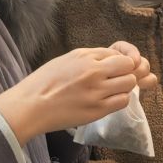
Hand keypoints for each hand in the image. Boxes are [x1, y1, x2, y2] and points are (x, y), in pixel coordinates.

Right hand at [0, 43, 149, 141]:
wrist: (33, 104)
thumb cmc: (45, 83)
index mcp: (84, 55)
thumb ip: (88, 59)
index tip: (117, 69)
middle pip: (128, 66)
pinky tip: (109, 101)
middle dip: (128, 72)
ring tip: (112, 91)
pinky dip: (120, 100)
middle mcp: (93, 70)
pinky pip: (122, 101)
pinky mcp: (97, 109)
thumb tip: (107, 62)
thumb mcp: (66, 60)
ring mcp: (97, 90)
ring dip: (125, 88)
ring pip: (129, 84)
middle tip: (119, 81)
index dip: (121, 61)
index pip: (117, 53)